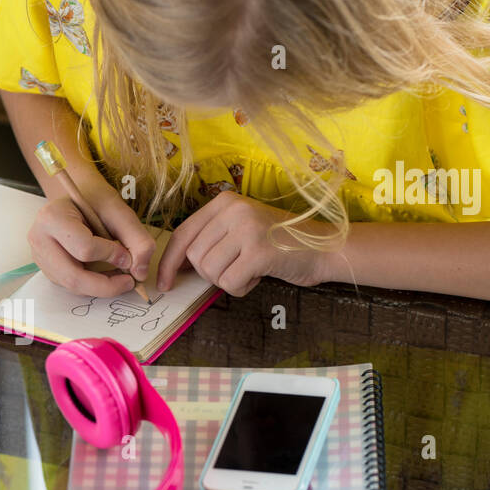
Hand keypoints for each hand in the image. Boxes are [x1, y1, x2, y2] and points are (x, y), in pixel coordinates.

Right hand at [28, 193, 155, 296]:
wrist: (77, 197)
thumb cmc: (95, 200)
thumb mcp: (119, 211)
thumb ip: (136, 239)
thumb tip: (140, 273)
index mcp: (52, 217)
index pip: (84, 248)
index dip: (111, 256)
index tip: (128, 256)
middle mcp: (39, 239)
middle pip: (73, 276)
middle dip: (105, 285)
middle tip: (129, 282)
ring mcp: (39, 256)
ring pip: (72, 285)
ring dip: (99, 287)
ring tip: (119, 277)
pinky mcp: (45, 268)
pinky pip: (70, 285)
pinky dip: (91, 285)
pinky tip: (104, 274)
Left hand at [156, 192, 334, 295]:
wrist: (325, 248)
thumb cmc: (279, 244)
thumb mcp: (240, 230)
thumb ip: (210, 240)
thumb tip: (174, 266)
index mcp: (223, 202)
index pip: (182, 234)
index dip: (169, 262)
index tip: (164, 283)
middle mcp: (232, 210)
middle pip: (195, 257)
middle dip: (211, 273)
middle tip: (237, 268)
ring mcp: (246, 228)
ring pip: (210, 271)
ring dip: (228, 280)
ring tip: (251, 269)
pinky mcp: (258, 251)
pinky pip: (229, 282)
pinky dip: (241, 288)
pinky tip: (259, 275)